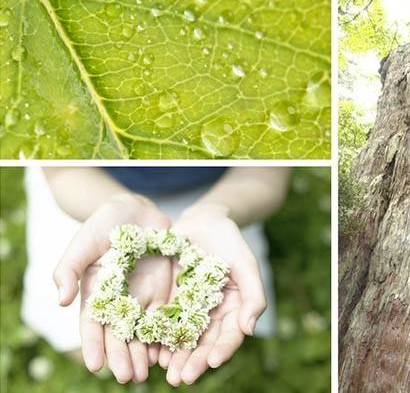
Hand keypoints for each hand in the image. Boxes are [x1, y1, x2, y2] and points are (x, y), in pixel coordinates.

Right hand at [53, 193, 171, 382]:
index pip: (93, 324)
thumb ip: (69, 268)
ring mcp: (143, 298)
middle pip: (120, 334)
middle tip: (128, 377)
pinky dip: (167, 336)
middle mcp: (120, 301)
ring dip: (144, 353)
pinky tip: (170, 352)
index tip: (95, 365)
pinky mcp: (165, 292)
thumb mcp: (83, 242)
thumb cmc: (105, 224)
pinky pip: (167, 317)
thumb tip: (61, 301)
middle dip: (122, 356)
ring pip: (143, 332)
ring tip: (147, 373)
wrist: (139, 212)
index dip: (94, 344)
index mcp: (96, 293)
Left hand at [159, 203, 266, 385]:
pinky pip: (161, 322)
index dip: (223, 349)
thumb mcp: (246, 263)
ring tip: (164, 372)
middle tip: (182, 378)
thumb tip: (249, 329)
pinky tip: (148, 351)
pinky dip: (156, 338)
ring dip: (174, 357)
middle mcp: (212, 314)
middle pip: (205, 343)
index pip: (231, 335)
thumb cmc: (229, 240)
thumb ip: (253, 295)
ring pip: (182, 339)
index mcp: (234, 308)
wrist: (202, 221)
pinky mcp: (168, 301)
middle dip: (194, 362)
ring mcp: (189, 309)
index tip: (214, 361)